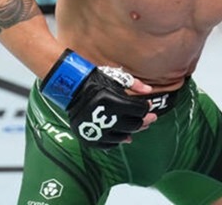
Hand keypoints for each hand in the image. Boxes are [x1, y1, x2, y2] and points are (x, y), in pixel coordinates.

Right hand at [40, 50, 155, 148]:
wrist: (71, 89)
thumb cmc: (95, 81)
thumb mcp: (116, 78)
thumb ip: (134, 84)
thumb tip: (149, 91)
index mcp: (112, 101)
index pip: (138, 109)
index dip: (146, 108)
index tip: (149, 106)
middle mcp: (104, 117)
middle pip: (133, 125)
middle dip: (144, 121)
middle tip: (150, 118)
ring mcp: (96, 130)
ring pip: (123, 136)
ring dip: (132, 131)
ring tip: (137, 127)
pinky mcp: (88, 137)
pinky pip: (108, 145)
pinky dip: (117, 141)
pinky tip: (124, 136)